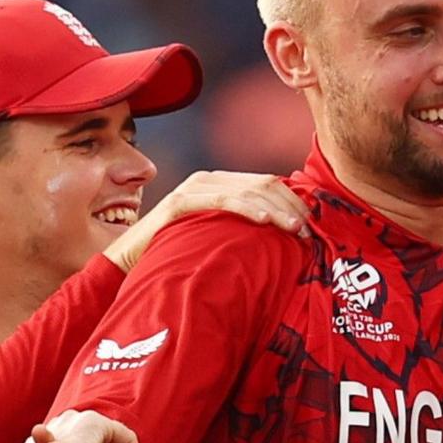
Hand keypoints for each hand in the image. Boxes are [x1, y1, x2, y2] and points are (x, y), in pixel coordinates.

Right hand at [105, 171, 307, 270]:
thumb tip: (285, 237)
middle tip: (307, 230)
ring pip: (247, 190)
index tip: (311, 225)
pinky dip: (247, 208)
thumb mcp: (219, 237)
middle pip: (263, 183)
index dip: (293, 201)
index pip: (268, 182)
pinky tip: (267, 220)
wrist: (131, 262)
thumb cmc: (180, 254)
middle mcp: (209, 179)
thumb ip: (244, 229)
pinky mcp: (180, 202)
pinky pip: (221, 200)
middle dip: (290, 205)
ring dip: (276, 209)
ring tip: (294, 228)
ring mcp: (194, 188)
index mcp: (222, 184)